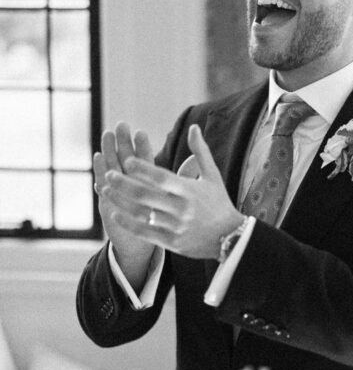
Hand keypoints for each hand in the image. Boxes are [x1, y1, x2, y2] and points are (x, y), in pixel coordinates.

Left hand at [101, 123, 242, 259]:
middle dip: (124, 184)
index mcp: (188, 190)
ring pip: (141, 213)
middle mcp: (181, 209)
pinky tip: (115, 213)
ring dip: (120, 202)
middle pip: (145, 195)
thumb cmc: (220, 203)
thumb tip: (194, 127)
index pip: (161, 177)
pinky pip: (144, 233)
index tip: (127, 160)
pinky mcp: (172, 242)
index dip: (142, 169)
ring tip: (105, 190)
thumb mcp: (213, 176)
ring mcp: (175, 227)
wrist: (231, 239)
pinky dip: (128, 223)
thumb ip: (200, 151)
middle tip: (109, 174)